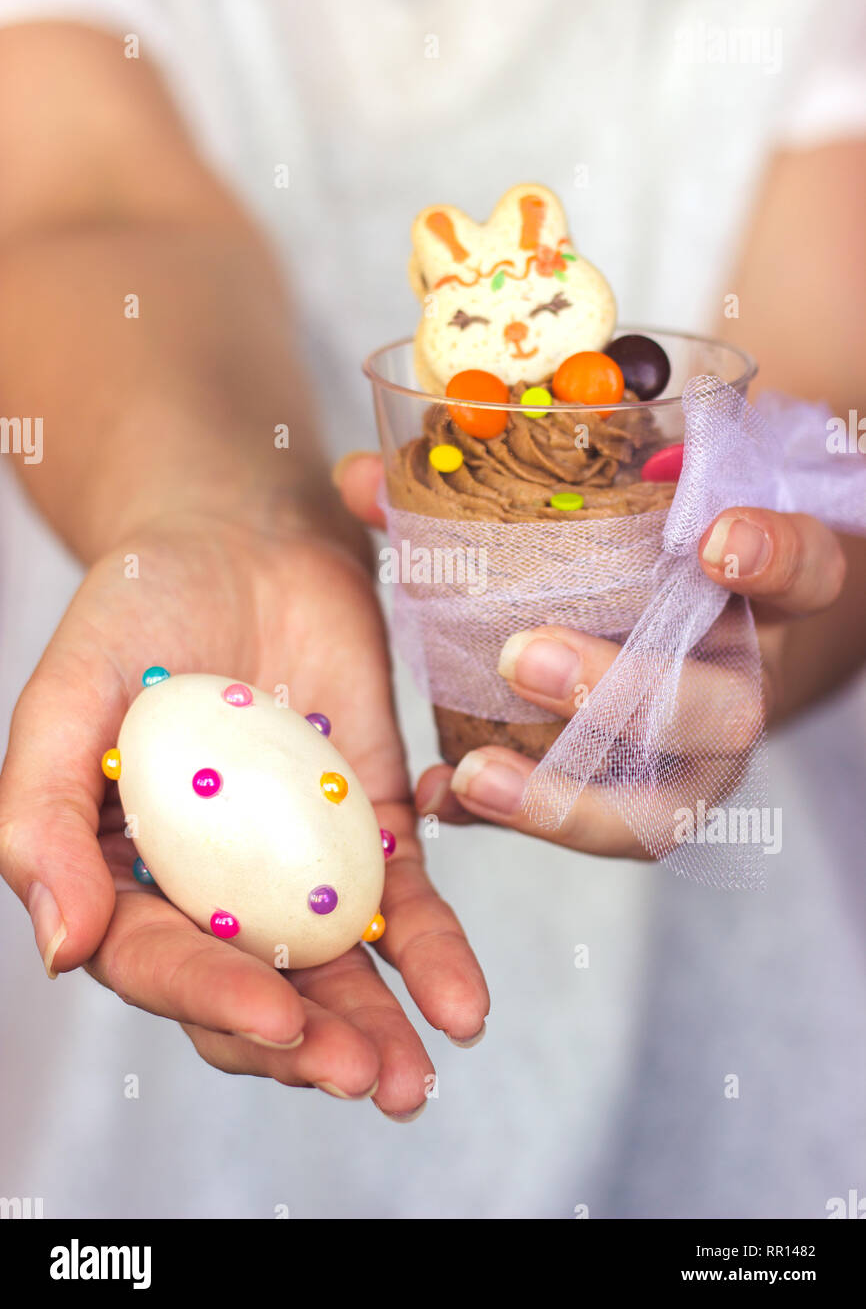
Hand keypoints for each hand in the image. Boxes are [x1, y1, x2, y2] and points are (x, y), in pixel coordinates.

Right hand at [0, 512, 488, 1117]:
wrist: (240, 535)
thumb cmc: (137, 607)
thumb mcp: (69, 700)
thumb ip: (47, 818)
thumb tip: (60, 949)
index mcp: (125, 874)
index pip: (162, 963)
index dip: (215, 1000)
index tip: (279, 1022)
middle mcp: (212, 887)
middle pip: (257, 988)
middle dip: (309, 1043)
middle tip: (363, 1077)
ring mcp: (296, 861)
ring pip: (337, 965)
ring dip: (378, 1026)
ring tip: (413, 1079)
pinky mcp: (369, 824)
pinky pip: (404, 898)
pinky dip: (433, 950)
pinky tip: (461, 1002)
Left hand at [337, 453, 846, 856]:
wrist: (676, 641)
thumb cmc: (633, 565)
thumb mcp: (600, 514)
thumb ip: (491, 491)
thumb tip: (359, 476)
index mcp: (754, 595)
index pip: (803, 570)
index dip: (772, 555)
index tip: (711, 538)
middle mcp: (742, 684)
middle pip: (725, 707)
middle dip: (626, 690)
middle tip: (525, 658)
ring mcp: (700, 762)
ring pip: (670, 805)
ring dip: (567, 793)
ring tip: (473, 774)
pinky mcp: (648, 809)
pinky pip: (594, 832)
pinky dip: (516, 819)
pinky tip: (445, 799)